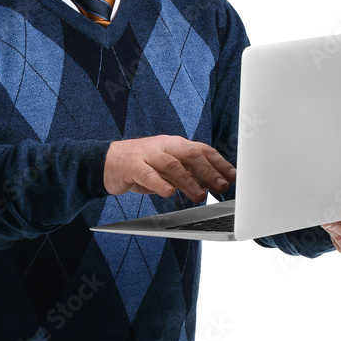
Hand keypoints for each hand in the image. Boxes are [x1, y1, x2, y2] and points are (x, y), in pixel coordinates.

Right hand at [103, 135, 235, 201]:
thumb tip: (213, 183)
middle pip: (190, 155)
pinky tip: (168, 193)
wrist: (108, 161)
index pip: (202, 150)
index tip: (233, 177)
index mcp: (175, 144)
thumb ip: (188, 173)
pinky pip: (147, 174)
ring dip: (188, 181)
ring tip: (199, 196)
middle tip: (221, 187)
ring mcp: (147, 154)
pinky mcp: (132, 166)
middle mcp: (164, 146)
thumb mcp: (168, 167)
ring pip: (172, 165)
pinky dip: (159, 184)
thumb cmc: (142, 165)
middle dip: (208, 171)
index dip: (219, 163)